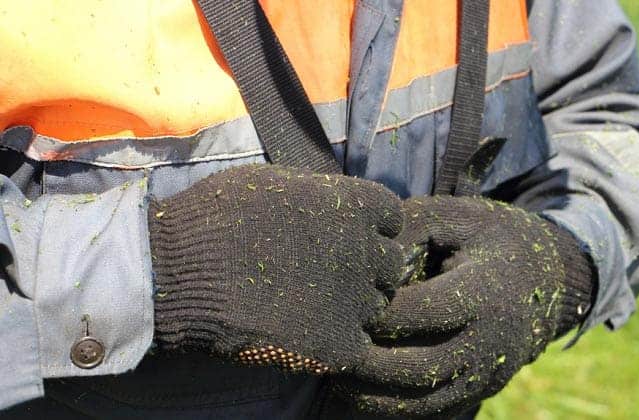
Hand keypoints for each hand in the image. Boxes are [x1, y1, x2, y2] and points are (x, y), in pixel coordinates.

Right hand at [148, 164, 406, 374]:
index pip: (391, 217)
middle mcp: (365, 251)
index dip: (372, 227)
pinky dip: (338, 339)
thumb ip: (319, 197)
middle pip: (389, 264)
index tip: (350, 236)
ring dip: (353, 304)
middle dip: (367, 267)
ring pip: (375, 305)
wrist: (179, 272)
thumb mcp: (275, 184)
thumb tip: (335, 207)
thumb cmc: (219, 217)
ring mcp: (354, 300)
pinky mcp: (338, 344)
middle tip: (331, 274)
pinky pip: (357, 343)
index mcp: (353, 207)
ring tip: (312, 304)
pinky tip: (306, 331)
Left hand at [334, 195, 594, 416]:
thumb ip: (408, 230)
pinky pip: (434, 409)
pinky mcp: (480, 388)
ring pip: (424, 399)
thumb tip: (363, 258)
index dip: (378, 312)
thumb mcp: (452, 216)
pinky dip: (395, 407)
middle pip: (419, 367)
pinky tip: (360, 393)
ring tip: (334, 378)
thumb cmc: (488, 237)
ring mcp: (487, 373)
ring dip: (374, 395)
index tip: (342, 304)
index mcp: (486, 294)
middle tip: (326, 351)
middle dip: (367, 363)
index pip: (423, 313)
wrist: (544, 275)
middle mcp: (490, 342)